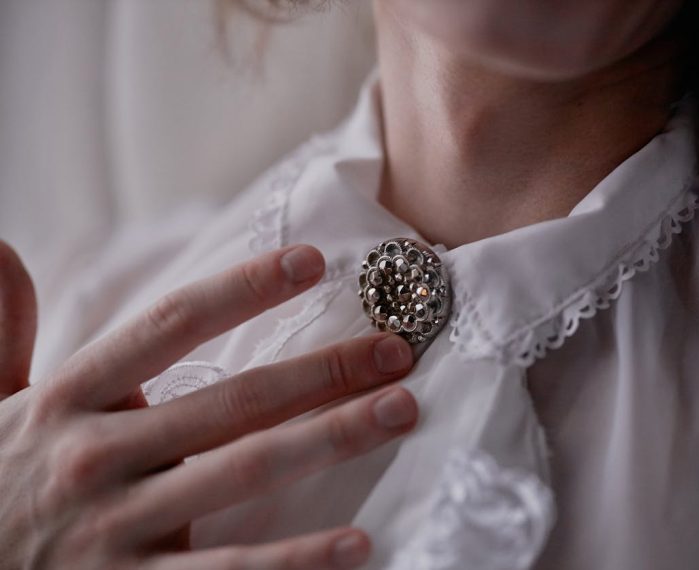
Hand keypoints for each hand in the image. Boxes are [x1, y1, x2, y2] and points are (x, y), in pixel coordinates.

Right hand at [0, 241, 417, 568]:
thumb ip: (3, 329)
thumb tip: (6, 250)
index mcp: (69, 398)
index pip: (170, 325)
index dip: (244, 288)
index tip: (313, 261)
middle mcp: (97, 456)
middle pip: (234, 399)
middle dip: (324, 370)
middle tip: (397, 350)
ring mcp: (115, 529)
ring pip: (246, 472)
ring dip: (333, 439)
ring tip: (400, 412)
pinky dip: (296, 560)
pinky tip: (357, 542)